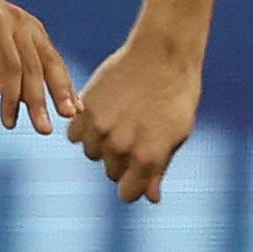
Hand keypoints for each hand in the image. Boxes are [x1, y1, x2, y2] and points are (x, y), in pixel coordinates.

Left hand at [0, 0, 81, 135]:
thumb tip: (16, 97)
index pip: (10, 67)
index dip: (11, 97)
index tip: (9, 123)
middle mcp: (18, 22)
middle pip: (34, 66)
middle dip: (40, 101)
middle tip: (45, 130)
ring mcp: (31, 24)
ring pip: (51, 60)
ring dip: (62, 90)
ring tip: (71, 115)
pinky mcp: (36, 30)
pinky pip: (52, 57)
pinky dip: (63, 79)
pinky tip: (73, 101)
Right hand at [71, 34, 203, 202]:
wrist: (163, 54)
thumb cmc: (177, 95)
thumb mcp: (177, 135)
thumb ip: (159, 168)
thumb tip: (151, 197)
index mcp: (147, 158)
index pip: (126, 194)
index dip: (133, 185)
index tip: (138, 173)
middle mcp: (121, 148)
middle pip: (110, 172)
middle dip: (121, 161)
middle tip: (135, 136)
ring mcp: (101, 128)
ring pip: (92, 153)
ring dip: (102, 144)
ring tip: (119, 122)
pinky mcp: (86, 108)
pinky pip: (75, 134)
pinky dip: (85, 129)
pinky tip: (102, 116)